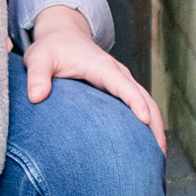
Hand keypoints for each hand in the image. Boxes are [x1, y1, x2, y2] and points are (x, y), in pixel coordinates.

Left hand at [26, 5, 165, 151]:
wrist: (63, 36)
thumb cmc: (51, 49)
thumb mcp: (38, 58)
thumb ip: (36, 76)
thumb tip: (36, 97)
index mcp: (101, 66)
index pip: (123, 85)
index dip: (135, 102)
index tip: (145, 121)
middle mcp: (118, 73)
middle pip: (144, 98)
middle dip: (154, 124)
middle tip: (158, 154)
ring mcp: (122, 82)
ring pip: (146, 104)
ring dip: (155, 128)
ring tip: (158, 158)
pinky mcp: (119, 90)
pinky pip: (139, 106)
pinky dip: (147, 125)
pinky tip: (146, 147)